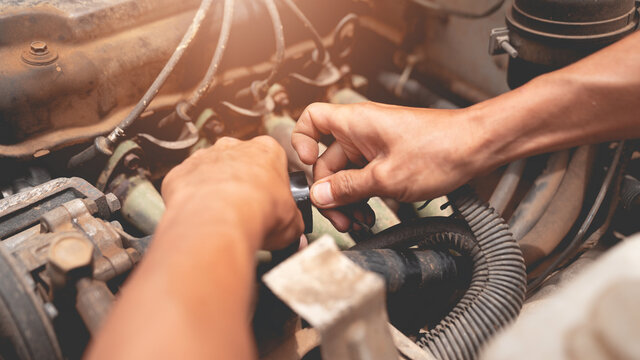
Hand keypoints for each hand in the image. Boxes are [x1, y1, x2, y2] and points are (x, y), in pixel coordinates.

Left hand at [162, 136, 303, 249]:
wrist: (219, 221)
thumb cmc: (257, 212)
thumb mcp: (291, 223)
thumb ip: (293, 225)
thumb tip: (294, 235)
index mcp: (266, 150)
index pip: (273, 162)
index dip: (273, 184)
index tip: (271, 201)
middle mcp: (233, 147)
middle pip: (240, 162)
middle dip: (242, 182)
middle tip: (246, 209)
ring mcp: (204, 158)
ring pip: (211, 171)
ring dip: (216, 189)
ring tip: (222, 216)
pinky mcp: (180, 173)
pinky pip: (187, 185)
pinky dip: (192, 199)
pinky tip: (201, 217)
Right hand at [292, 102, 482, 226]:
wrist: (477, 147)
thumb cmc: (440, 149)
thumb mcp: (387, 178)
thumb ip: (349, 188)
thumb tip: (320, 195)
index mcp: (355, 123)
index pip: (311, 119)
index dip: (301, 142)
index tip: (308, 167)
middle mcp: (362, 131)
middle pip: (328, 160)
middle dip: (331, 191)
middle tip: (341, 218)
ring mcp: (375, 144)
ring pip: (347, 172)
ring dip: (348, 199)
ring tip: (358, 222)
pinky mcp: (389, 157)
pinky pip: (365, 176)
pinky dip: (364, 195)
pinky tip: (370, 215)